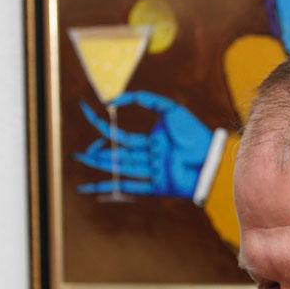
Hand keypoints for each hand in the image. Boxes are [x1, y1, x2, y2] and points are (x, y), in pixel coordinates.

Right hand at [74, 91, 212, 198]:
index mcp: (152, 141)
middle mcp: (150, 157)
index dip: (103, 127)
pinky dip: (110, 188)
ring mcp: (153, 172)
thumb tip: (116, 99)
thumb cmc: (193, 131)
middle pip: (118, 156)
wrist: (211, 153)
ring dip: (101, 165)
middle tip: (78, 154)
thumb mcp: (169, 108)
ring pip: (121, 168)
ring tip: (81, 160)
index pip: (121, 137)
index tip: (87, 117)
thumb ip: (144, 99)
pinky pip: (130, 187)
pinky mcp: (157, 186)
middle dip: (98, 154)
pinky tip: (92, 189)